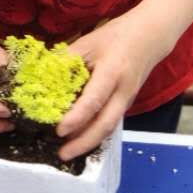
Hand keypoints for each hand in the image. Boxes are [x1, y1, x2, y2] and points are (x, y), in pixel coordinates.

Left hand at [58, 12, 171, 160]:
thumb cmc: (115, 37)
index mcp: (112, 73)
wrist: (150, 37)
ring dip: (89, 142)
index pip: (93, 100)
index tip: (59, 130)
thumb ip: (66, 61)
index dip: (76, 117)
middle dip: (83, 142)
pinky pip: (110, 121)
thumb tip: (42, 78)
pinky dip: (95, 133)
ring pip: (109, 127)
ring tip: (67, 152)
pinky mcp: (125, 103)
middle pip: (105, 124)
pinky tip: (80, 139)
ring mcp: (127, 100)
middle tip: (61, 154)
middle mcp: (123, 91)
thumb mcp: (88, 43)